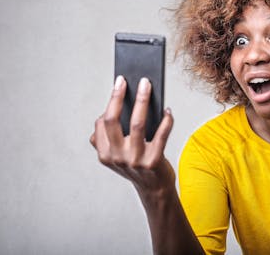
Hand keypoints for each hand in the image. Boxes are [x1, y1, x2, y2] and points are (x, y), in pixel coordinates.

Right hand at [90, 76, 174, 196]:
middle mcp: (117, 157)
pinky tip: (167, 111)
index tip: (119, 84)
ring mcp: (135, 160)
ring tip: (147, 86)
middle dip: (118, 96)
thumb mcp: (117, 155)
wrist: (154, 189)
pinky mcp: (154, 161)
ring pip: (137, 123)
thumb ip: (110, 137)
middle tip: (126, 79)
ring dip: (142, 100)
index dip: (111, 102)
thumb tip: (116, 106)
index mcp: (105, 154)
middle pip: (112, 120)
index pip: (102, 123)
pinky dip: (166, 120)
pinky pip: (161, 135)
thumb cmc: (137, 166)